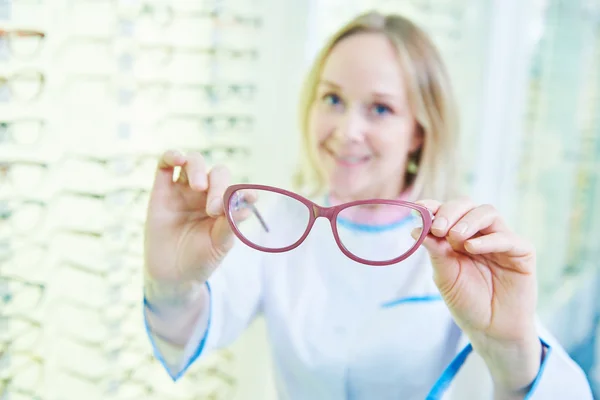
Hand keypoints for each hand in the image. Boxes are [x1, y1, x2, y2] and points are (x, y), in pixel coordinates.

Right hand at [144, 150, 234, 284]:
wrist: (172, 276)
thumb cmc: (200, 260)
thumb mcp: (219, 246)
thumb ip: (229, 226)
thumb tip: (246, 208)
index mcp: (224, 205)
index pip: (236, 188)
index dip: (243, 190)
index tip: (250, 199)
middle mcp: (206, 194)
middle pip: (217, 173)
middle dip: (218, 186)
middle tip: (213, 210)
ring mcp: (184, 190)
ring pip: (193, 162)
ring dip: (198, 169)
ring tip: (198, 187)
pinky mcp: (162, 190)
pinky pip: (166, 164)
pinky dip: (172, 155)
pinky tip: (178, 159)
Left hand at [412, 198, 540, 391]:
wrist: (490, 330)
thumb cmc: (467, 302)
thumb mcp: (445, 276)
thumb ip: (435, 251)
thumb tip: (416, 228)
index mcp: (458, 236)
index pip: (447, 212)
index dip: (433, 206)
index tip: (419, 209)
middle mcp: (479, 234)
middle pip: (467, 205)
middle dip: (450, 212)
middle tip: (438, 228)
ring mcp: (501, 241)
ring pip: (488, 213)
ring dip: (468, 221)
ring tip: (455, 237)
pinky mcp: (522, 253)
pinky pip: (507, 238)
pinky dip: (488, 240)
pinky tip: (472, 247)